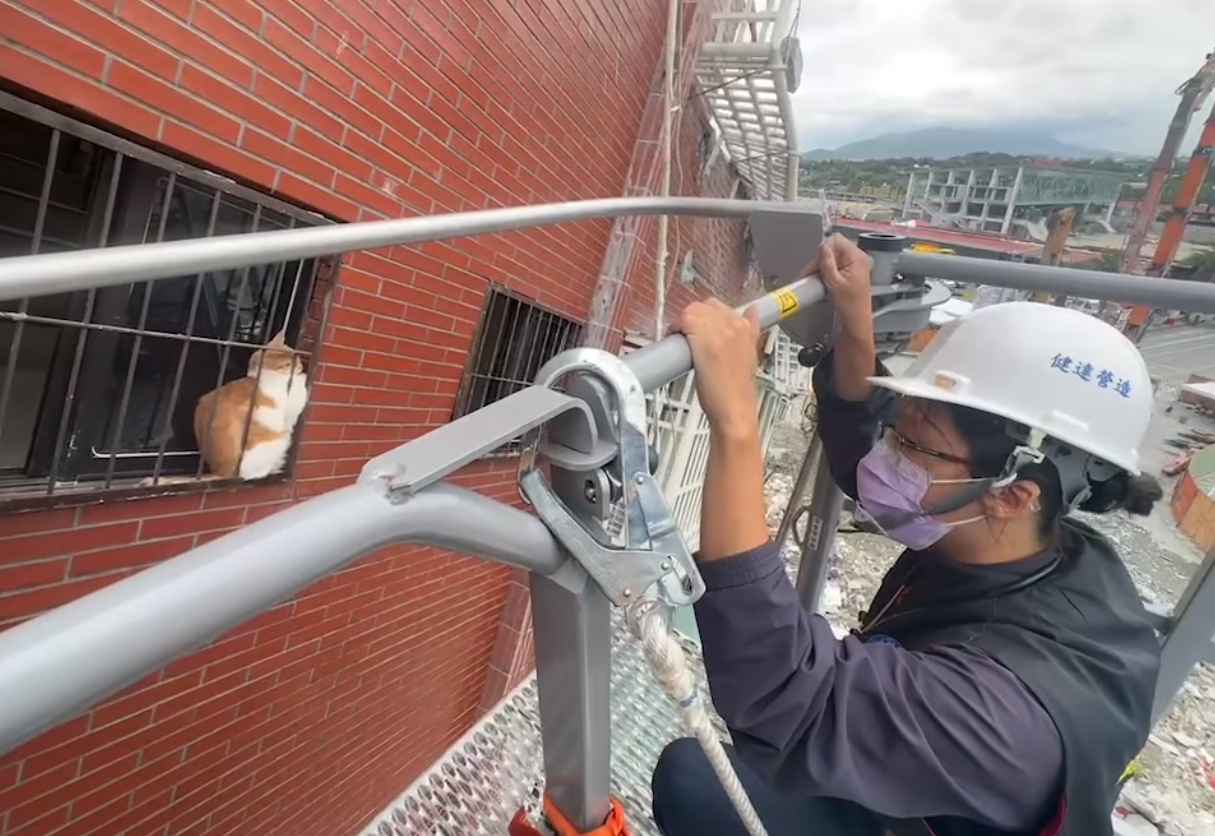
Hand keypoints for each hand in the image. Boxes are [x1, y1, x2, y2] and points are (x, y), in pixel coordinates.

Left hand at [673, 298, 760, 436]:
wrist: (734, 410)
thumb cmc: (737, 389)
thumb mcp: (750, 355)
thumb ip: (751, 331)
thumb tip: (752, 311)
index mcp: (745, 327)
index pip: (719, 307)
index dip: (705, 319)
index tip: (700, 333)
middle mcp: (734, 324)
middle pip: (704, 305)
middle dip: (693, 318)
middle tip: (689, 338)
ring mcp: (719, 330)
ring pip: (692, 310)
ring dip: (683, 323)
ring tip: (683, 342)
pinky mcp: (703, 338)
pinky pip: (685, 319)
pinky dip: (676, 328)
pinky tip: (677, 343)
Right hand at [809, 235, 871, 335]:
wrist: (856, 319)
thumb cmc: (850, 305)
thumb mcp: (833, 282)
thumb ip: (826, 262)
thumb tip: (822, 247)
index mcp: (856, 257)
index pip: (835, 240)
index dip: (822, 251)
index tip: (814, 265)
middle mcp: (858, 258)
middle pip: (834, 248)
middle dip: (821, 260)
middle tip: (812, 274)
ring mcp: (856, 265)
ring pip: (833, 256)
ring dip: (823, 266)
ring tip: (819, 280)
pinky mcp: (852, 272)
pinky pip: (836, 264)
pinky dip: (828, 271)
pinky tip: (825, 281)